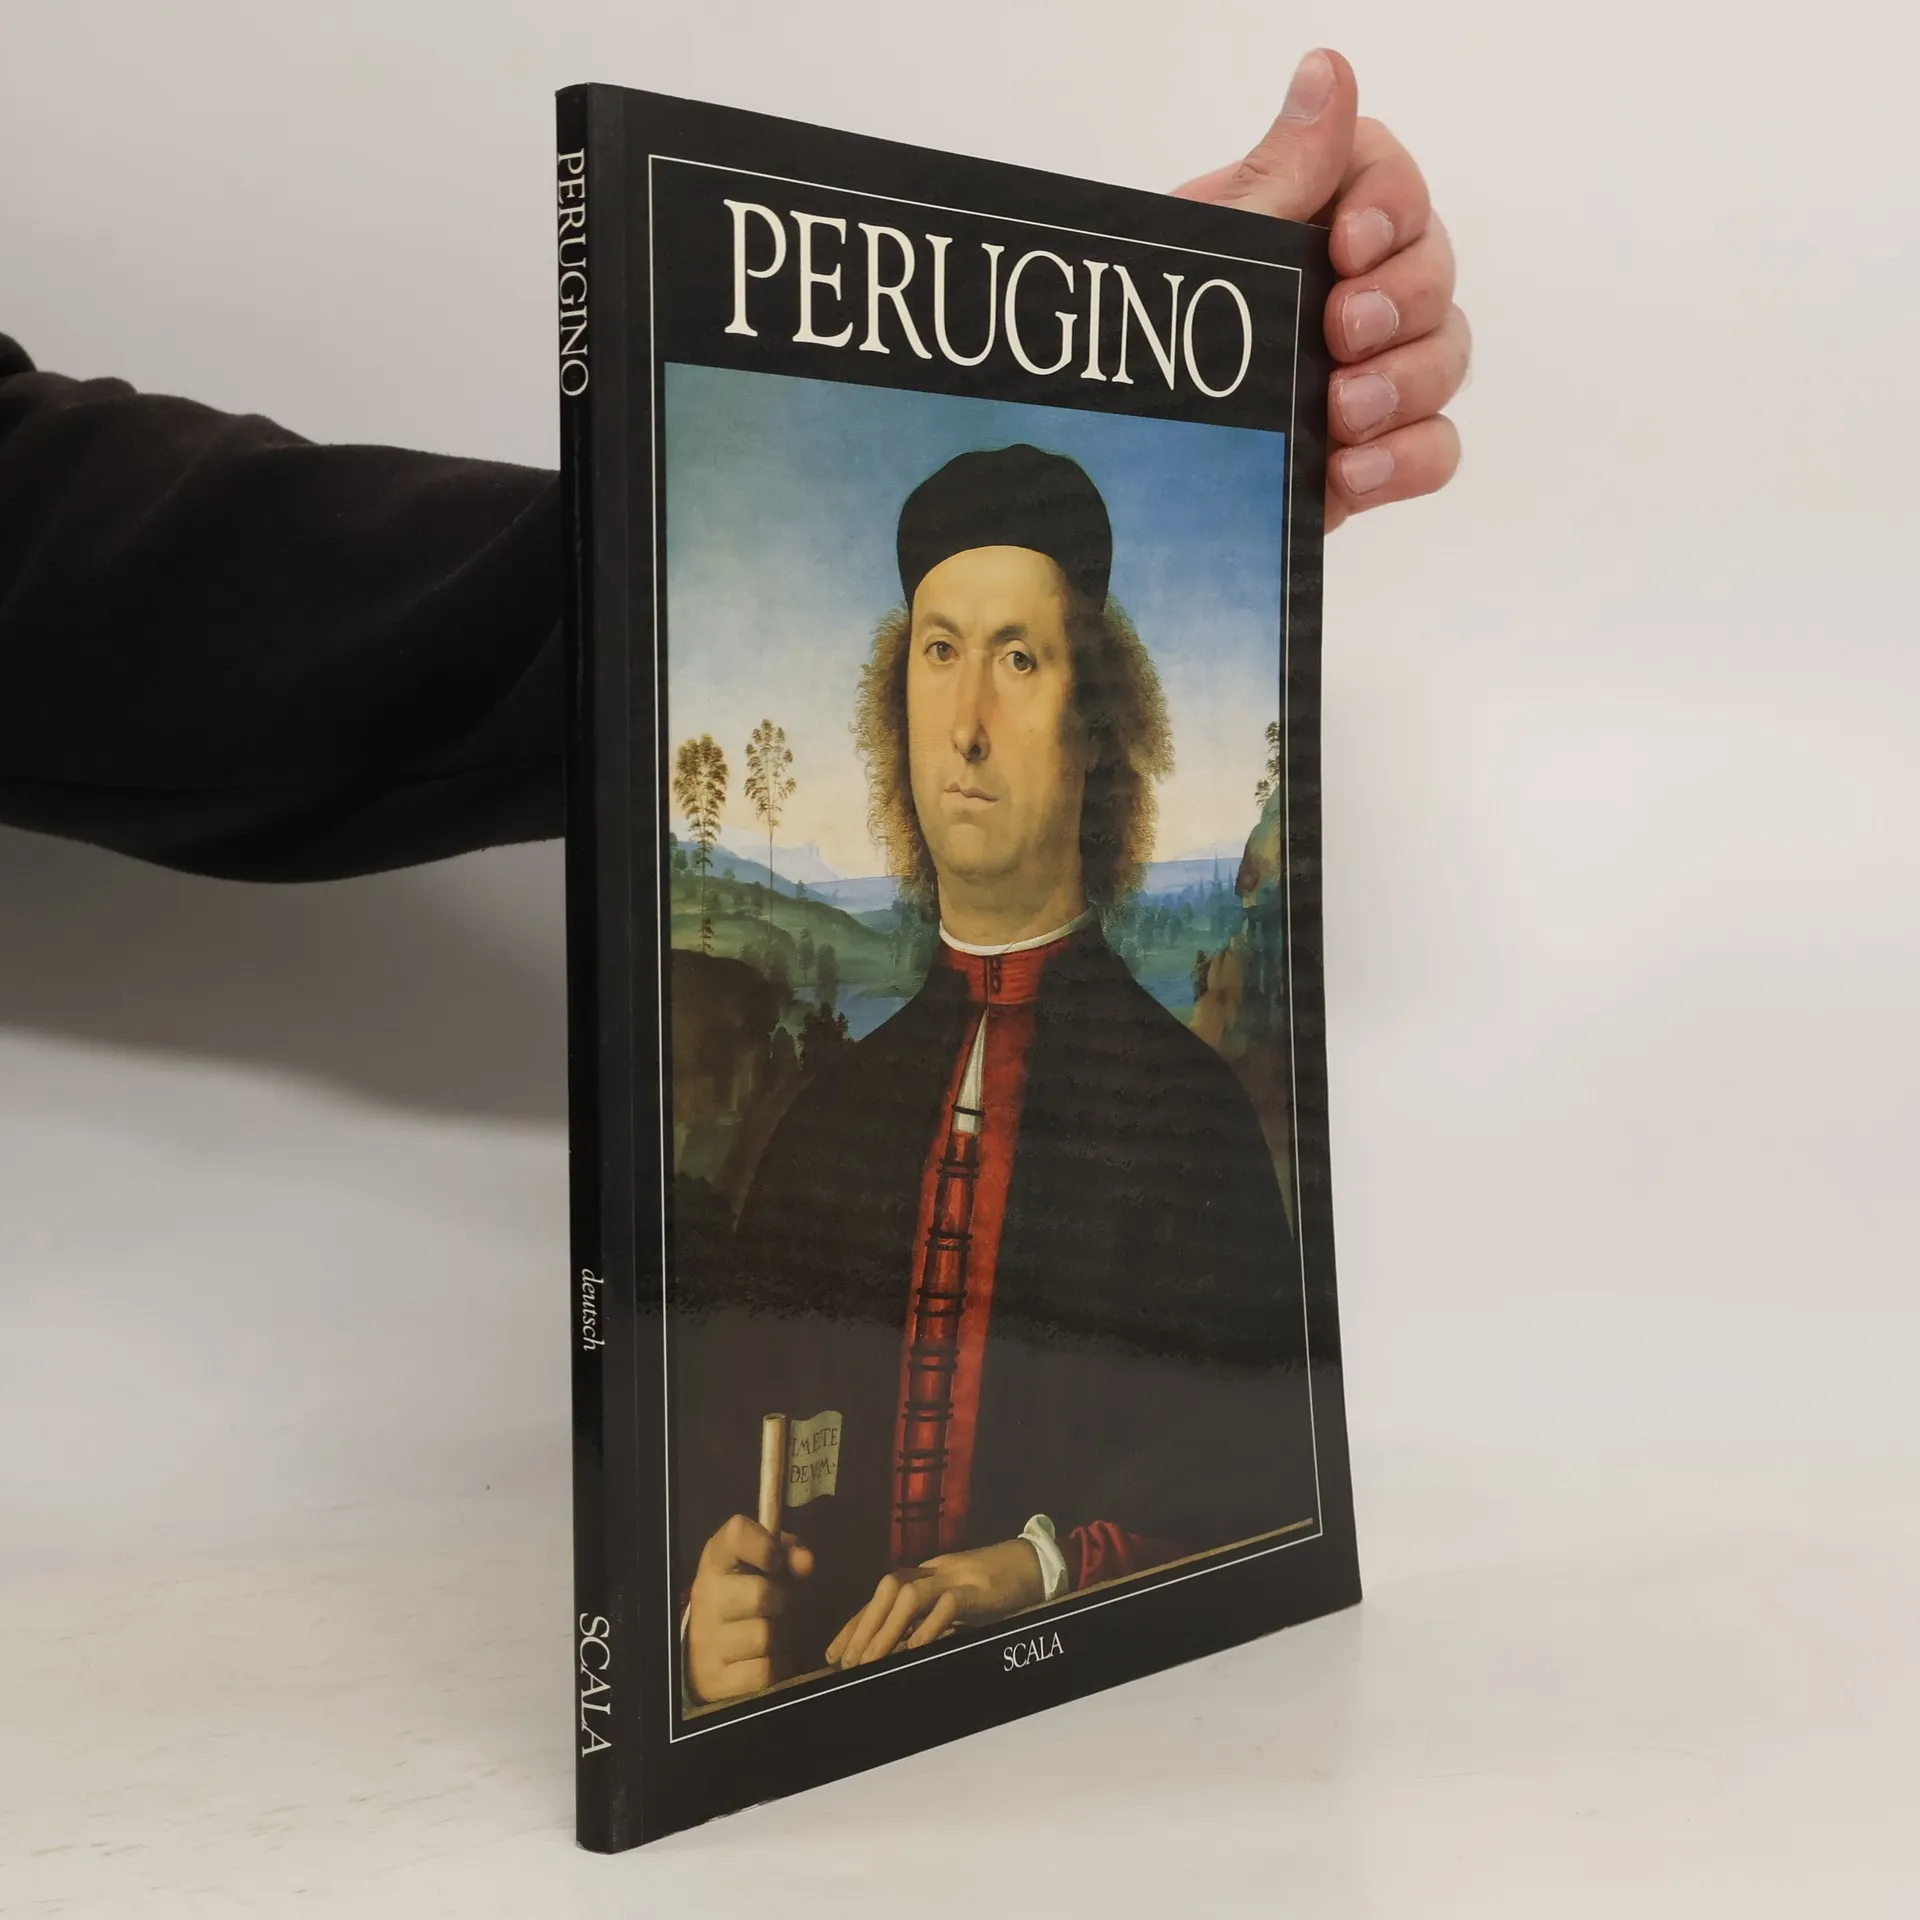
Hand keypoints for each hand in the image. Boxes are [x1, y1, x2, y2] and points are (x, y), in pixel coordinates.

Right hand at [685, 1513, 815, 1703]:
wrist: (707, 1654)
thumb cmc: (746, 1600)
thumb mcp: (765, 1568)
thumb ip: (789, 1554)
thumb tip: (806, 1561)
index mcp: (716, 1560)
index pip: (736, 1534)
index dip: (765, 1544)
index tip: (776, 1562)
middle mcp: (705, 1595)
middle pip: (762, 1593)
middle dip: (782, 1602)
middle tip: (778, 1607)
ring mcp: (706, 1638)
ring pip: (764, 1635)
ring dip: (779, 1637)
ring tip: (770, 1633)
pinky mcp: (714, 1677)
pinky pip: (763, 1670)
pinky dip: (772, 1667)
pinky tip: (762, 1658)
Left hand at [825, 1536, 1045, 1668]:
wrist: (1033, 1564)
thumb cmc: (991, 1591)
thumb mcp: (952, 1608)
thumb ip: (924, 1623)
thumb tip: (894, 1651)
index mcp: (923, 1576)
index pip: (879, 1598)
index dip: (854, 1625)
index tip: (832, 1655)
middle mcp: (932, 1573)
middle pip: (886, 1591)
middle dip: (862, 1626)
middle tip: (846, 1663)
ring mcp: (953, 1578)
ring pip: (908, 1597)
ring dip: (885, 1630)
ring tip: (869, 1661)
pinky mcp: (975, 1590)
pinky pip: (946, 1605)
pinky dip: (928, 1627)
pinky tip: (915, 1649)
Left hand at [1174, 48, 1468, 530]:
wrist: (1121, 479)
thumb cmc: (1148, 357)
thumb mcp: (1208, 259)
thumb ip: (1279, 174)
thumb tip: (1327, 74)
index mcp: (1300, 229)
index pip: (1387, 181)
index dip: (1389, 204)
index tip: (1349, 243)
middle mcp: (1345, 294)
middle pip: (1433, 269)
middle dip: (1402, 300)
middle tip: (1342, 332)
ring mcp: (1366, 377)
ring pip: (1446, 356)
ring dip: (1407, 381)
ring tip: (1342, 413)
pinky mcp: (1369, 457)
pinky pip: (1434, 449)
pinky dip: (1405, 459)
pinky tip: (1348, 470)